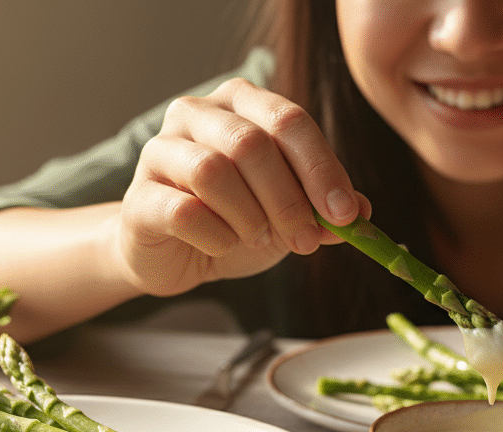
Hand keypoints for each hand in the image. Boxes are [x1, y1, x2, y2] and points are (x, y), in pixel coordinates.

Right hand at [116, 77, 368, 296]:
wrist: (173, 256)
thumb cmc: (232, 221)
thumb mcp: (288, 212)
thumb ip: (323, 208)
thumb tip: (363, 212)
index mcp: (240, 103)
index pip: (289, 120)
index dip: (322, 168)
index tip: (345, 213)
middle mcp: (196, 113)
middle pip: (251, 144)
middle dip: (288, 199)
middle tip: (306, 240)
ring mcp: (161, 151)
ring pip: (213, 172)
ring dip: (250, 217)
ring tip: (260, 239)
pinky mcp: (139, 197)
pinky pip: (183, 211)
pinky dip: (216, 236)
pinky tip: (223, 245)